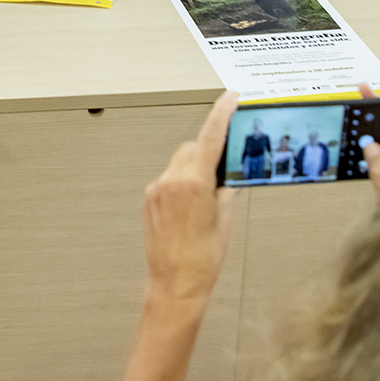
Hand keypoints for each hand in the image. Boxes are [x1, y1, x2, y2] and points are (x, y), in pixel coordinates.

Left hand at [143, 90, 238, 301]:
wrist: (175, 283)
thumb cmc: (204, 259)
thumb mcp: (226, 220)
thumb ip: (226, 190)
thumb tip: (227, 174)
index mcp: (195, 183)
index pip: (211, 137)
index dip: (222, 113)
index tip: (230, 97)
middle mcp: (172, 180)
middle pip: (193, 148)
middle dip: (209, 153)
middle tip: (224, 172)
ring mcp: (157, 188)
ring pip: (180, 163)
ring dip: (194, 170)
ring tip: (205, 200)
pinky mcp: (149, 198)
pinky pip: (169, 179)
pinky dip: (181, 184)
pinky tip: (190, 209)